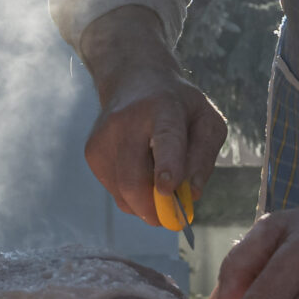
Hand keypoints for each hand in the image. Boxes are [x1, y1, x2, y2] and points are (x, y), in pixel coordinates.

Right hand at [76, 6, 228, 224]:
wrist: (133, 80)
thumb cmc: (179, 107)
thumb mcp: (206, 121)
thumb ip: (204, 157)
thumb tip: (192, 194)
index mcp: (164, 108)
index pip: (165, 138)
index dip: (167, 165)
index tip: (167, 189)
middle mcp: (127, 120)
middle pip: (135, 178)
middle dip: (155, 209)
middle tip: (172, 218)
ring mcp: (104, 136)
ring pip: (124, 192)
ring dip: (146, 202)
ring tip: (158, 178)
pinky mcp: (92, 151)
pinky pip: (115, 191)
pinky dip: (132, 194)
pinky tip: (140, 170)